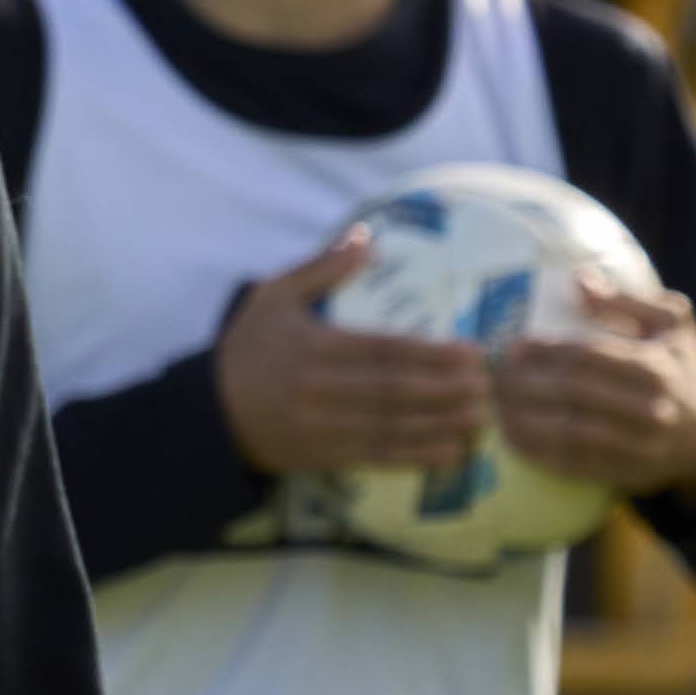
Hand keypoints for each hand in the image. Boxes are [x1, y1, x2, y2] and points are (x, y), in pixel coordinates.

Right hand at [214, 228, 491, 479]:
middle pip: (393, 390)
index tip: (471, 352)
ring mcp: (322, 426)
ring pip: (390, 426)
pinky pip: (375, 456)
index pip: (383, 349)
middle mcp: (320, 389)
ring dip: (439, 424)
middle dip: (444, 390)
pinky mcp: (322, 455)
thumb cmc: (247, 349)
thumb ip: (320, 269)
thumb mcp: (272, 297)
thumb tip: (364, 238)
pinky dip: (413, 456)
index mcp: (314, 346)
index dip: (430, 353)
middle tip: (487, 388)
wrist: (209, 412)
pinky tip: (447, 452)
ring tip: (479, 419)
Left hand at [495, 274, 695, 504]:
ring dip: (527, 422)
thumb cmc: (682, 366)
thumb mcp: (671, 322)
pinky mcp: (630, 474)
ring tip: (495, 410)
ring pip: (572, 434)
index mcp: (656, 366)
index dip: (548, 351)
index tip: (515, 347)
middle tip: (494, 380)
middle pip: (575, 394)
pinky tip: (515, 441)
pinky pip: (578, 466)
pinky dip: (542, 454)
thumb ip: (626, 300)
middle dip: (528, 386)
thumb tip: (580, 280)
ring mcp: (641, 446)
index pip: (590, 356)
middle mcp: (651, 408)